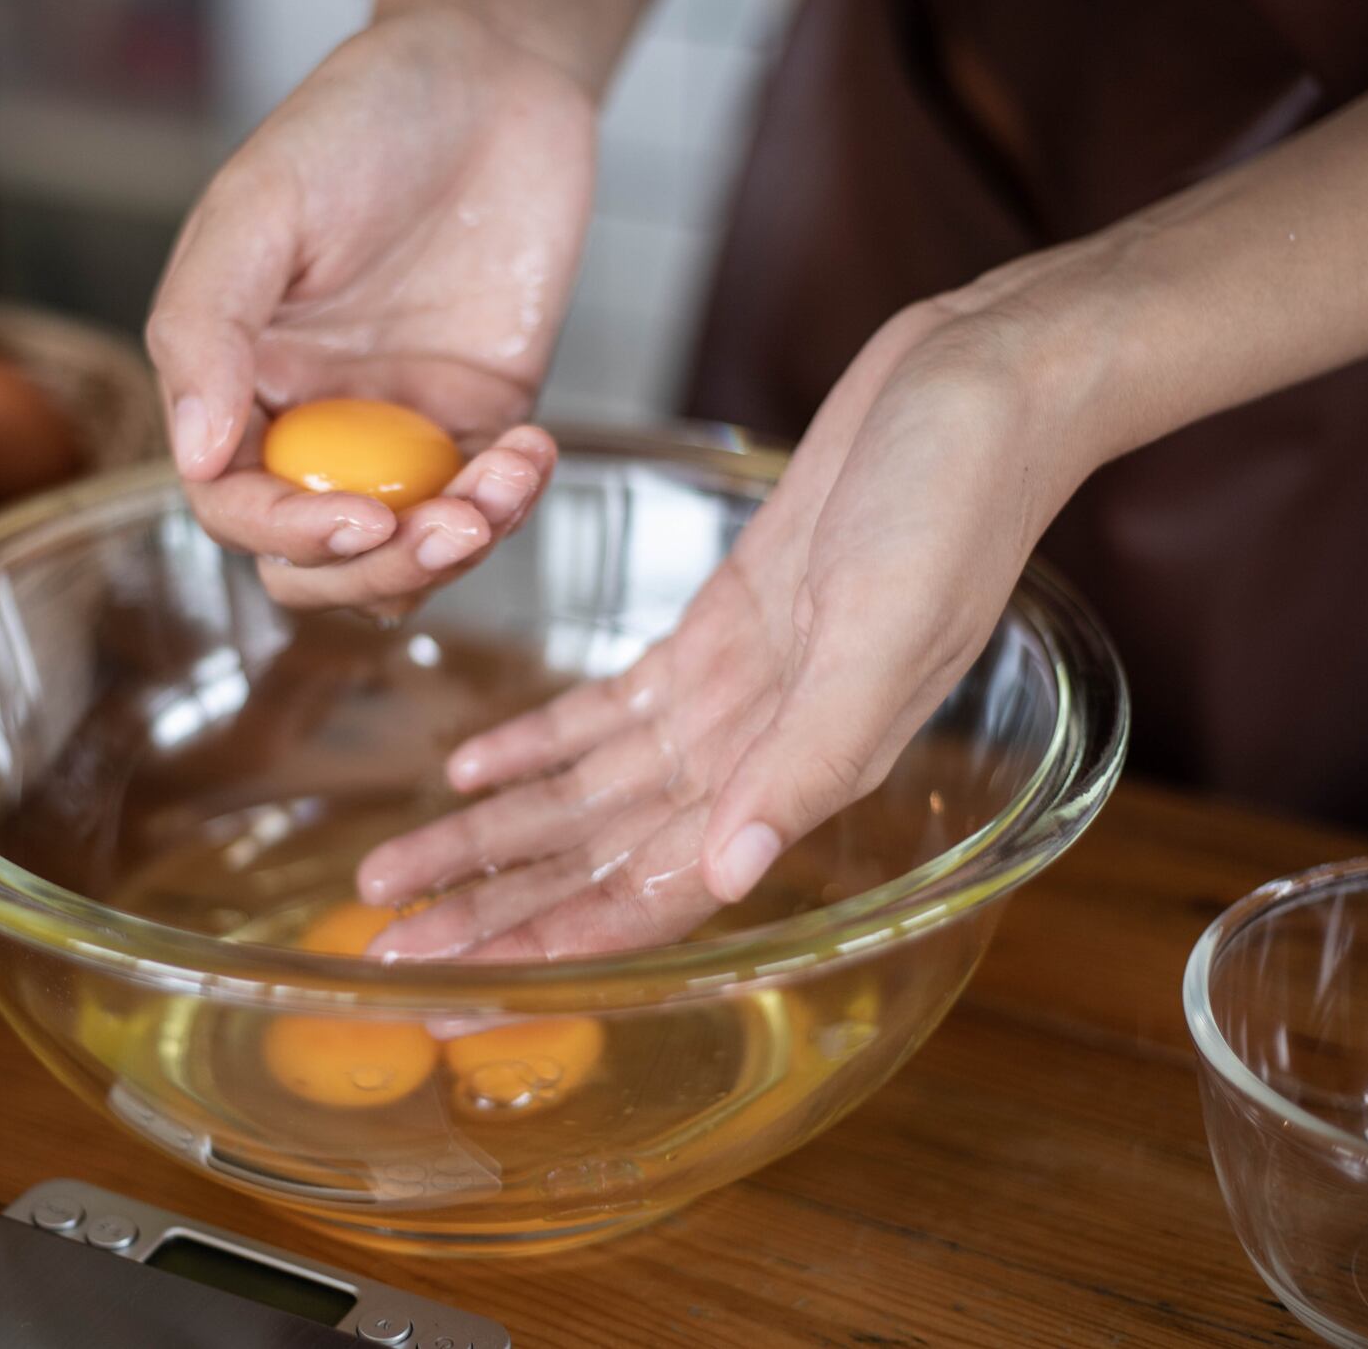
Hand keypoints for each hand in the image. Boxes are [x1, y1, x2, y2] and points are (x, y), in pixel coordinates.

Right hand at [145, 10, 593, 613]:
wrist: (489, 75)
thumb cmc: (356, 121)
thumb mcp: (259, 206)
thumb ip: (208, 327)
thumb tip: (191, 455)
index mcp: (235, 379)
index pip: (234, 504)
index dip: (287, 533)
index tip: (356, 525)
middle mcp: (310, 419)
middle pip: (318, 558)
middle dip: (377, 571)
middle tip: (441, 534)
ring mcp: (397, 429)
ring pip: (405, 553)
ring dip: (452, 552)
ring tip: (502, 488)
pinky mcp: (478, 418)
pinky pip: (485, 503)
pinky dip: (512, 501)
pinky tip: (532, 452)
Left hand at [355, 298, 1096, 958]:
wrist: (982, 385)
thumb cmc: (955, 501)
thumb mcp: (881, 629)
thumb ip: (809, 758)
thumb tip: (734, 873)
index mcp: (803, 768)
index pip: (654, 888)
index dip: (551, 944)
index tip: (454, 984)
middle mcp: (761, 749)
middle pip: (600, 852)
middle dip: (492, 901)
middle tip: (385, 936)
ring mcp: (736, 690)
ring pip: (589, 787)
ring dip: (494, 830)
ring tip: (397, 868)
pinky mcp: (719, 628)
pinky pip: (612, 708)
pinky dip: (540, 740)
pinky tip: (471, 768)